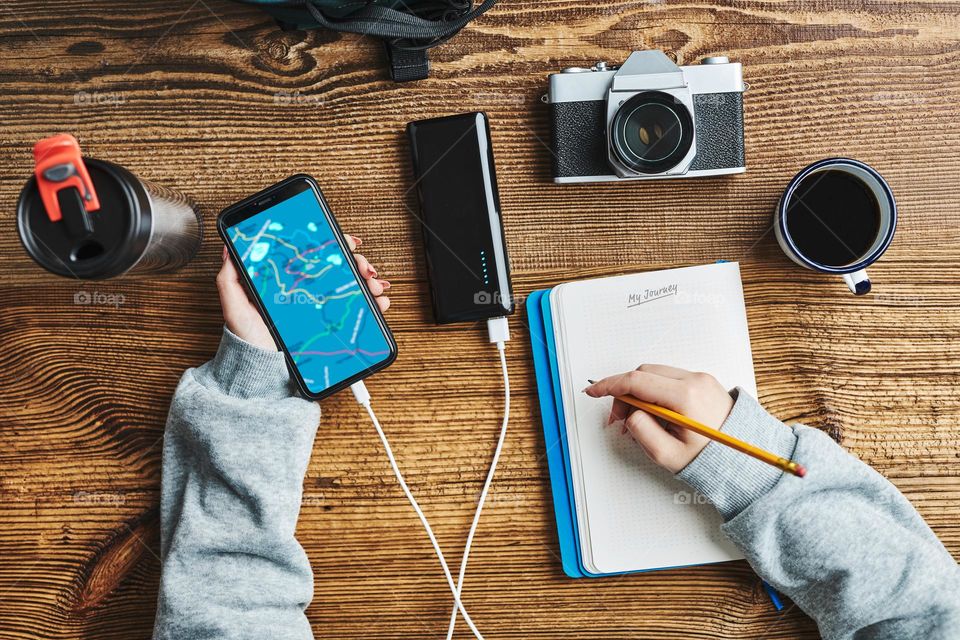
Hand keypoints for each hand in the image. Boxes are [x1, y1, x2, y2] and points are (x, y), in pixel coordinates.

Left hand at [216, 234, 390, 350]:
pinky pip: (359, 312)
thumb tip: (229, 249)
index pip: (316, 254)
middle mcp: (310, 292)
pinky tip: (379, 303)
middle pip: (341, 267)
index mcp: (290, 281)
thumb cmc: (248, 339)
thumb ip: (230, 279)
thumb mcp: (235, 305)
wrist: (262, 371)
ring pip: (354, 287)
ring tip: (373, 286)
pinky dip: (375, 305)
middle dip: (358, 262)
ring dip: (370, 281)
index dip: (334, 243)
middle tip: (363, 267)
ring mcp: (323, 309)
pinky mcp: (334, 328)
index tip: (346, 242)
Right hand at [584, 365, 734, 472]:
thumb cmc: (712, 460)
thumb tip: (630, 414)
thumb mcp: (669, 455)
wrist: (746, 459)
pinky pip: (669, 380)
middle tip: (619, 420)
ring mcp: (701, 379)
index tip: (593, 391)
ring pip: (656, 375)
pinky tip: (655, 414)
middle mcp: (695, 381)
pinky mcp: (703, 382)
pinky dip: (655, 392)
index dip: (610, 386)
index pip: (637, 381)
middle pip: (644, 374)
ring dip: (640, 393)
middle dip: (624, 393)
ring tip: (639, 421)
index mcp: (685, 396)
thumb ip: (642, 431)